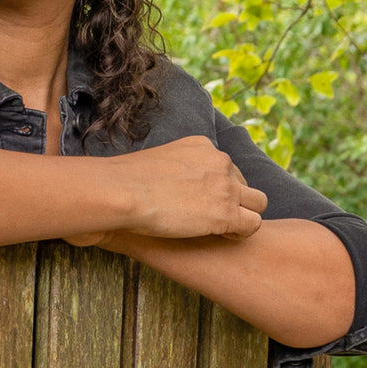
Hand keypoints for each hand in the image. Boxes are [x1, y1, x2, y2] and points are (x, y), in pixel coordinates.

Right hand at [87, 136, 266, 240]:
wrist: (123, 192)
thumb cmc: (129, 180)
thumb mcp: (160, 160)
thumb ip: (179, 167)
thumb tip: (173, 184)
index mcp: (202, 145)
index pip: (225, 166)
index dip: (215, 186)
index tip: (198, 199)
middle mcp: (219, 160)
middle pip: (243, 182)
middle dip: (232, 199)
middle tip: (207, 215)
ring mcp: (225, 186)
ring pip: (258, 202)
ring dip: (242, 215)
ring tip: (219, 227)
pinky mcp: (227, 212)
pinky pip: (254, 224)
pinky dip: (241, 232)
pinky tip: (220, 235)